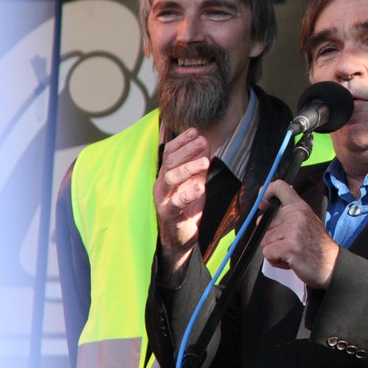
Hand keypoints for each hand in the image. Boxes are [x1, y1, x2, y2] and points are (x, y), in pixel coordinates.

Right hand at [153, 128, 209, 283]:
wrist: (180, 236)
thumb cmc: (186, 207)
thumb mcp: (194, 181)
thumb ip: (198, 165)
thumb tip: (205, 143)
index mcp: (166, 174)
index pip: (170, 152)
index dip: (181, 141)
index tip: (195, 131)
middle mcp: (162, 184)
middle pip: (170, 162)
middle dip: (187, 150)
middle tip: (203, 142)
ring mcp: (163, 198)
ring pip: (171, 178)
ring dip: (189, 168)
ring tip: (205, 162)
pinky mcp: (169, 213)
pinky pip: (177, 202)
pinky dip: (189, 193)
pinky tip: (200, 187)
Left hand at [259, 180, 339, 288]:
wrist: (331, 264)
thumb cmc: (317, 245)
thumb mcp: (307, 220)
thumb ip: (290, 212)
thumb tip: (269, 205)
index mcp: (299, 206)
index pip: (279, 187)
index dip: (265, 193)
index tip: (262, 204)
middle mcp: (295, 215)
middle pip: (263, 222)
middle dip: (270, 236)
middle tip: (287, 242)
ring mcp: (292, 230)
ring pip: (264, 240)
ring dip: (274, 250)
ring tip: (290, 252)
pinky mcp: (288, 246)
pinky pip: (268, 253)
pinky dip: (275, 260)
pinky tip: (289, 260)